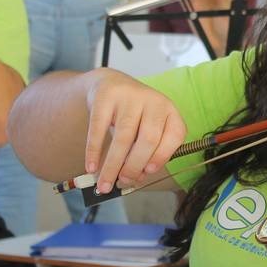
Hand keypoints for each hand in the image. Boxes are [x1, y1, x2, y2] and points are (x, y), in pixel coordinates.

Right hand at [83, 69, 186, 193]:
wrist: (111, 83)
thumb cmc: (133, 114)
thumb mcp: (146, 127)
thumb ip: (145, 151)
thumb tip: (136, 178)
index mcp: (169, 111)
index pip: (175, 136)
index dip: (163, 156)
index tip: (148, 172)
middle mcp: (154, 101)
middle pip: (148, 139)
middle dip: (135, 166)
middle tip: (123, 181)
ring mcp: (130, 96)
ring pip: (123, 137)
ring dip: (112, 165)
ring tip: (105, 183)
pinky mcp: (106, 96)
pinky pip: (99, 128)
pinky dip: (94, 150)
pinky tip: (91, 166)